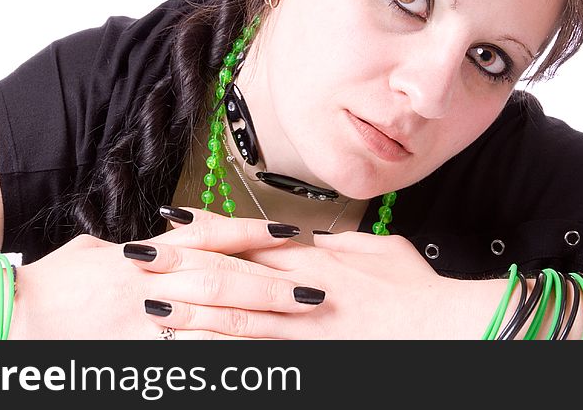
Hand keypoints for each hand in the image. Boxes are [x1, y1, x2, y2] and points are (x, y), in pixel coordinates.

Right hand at [12, 212, 320, 338]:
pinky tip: (252, 362)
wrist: (14, 318)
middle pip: (225, 279)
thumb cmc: (55, 281)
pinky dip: (222, 359)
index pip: (211, 235)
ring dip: (260, 324)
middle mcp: (152, 282)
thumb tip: (169, 239)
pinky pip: (188, 358)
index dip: (254, 232)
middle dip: (273, 285)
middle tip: (316, 290)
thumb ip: (142, 248)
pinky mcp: (137, 354)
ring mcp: (145, 321)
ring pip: (215, 322)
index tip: (292, 231)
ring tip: (298, 328)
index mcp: (146, 252)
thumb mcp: (99, 251)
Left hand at [132, 208, 449, 338]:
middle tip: (139, 257)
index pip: (250, 237)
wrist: (443, 331)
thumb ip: (340, 244)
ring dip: (189, 312)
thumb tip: (314, 239)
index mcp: (315, 259)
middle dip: (181, 265)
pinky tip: (189, 356)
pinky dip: (220, 357)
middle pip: (229, 274)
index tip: (172, 218)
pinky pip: (255, 362)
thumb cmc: (416, 290)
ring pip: (232, 321)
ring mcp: (302, 333)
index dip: (208, 227)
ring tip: (150, 306)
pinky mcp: (307, 363)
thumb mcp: (380, 251)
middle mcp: (301, 292)